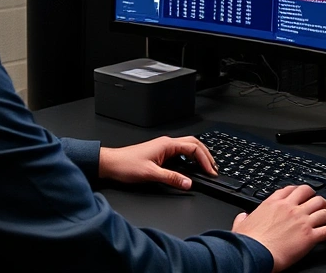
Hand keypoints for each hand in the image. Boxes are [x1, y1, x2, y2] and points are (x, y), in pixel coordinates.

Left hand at [98, 136, 215, 189]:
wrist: (111, 164)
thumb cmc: (126, 165)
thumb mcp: (151, 174)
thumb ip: (172, 178)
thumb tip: (188, 182)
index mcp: (167, 144)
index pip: (194, 148)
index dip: (205, 160)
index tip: (211, 171)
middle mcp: (167, 143)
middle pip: (194, 144)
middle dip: (206, 155)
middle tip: (214, 168)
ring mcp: (163, 147)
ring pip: (187, 147)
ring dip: (199, 156)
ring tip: (206, 167)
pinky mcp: (160, 153)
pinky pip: (180, 153)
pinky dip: (190, 158)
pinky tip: (190, 167)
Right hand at [232, 185, 325, 271]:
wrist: (254, 253)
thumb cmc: (248, 242)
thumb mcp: (241, 225)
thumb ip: (243, 218)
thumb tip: (243, 217)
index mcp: (273, 203)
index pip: (291, 189)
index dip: (300, 190)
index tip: (304, 194)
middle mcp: (290, 208)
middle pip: (311, 194)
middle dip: (318, 198)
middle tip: (322, 204)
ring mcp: (301, 220)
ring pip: (323, 209)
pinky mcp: (309, 236)